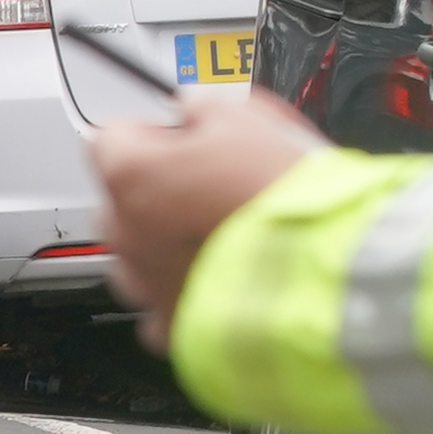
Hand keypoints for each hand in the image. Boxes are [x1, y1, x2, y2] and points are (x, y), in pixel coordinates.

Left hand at [91, 96, 331, 349]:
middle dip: (157, 188)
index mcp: (131, 175)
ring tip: (220, 233)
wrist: (322, 271)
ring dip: (167, 241)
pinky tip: (220, 276)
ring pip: (138, 253)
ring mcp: (145, 284)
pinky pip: (163, 304)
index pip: (110, 137)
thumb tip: (197, 109)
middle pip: (121, 198)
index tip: (181, 135)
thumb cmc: (282, 200)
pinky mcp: (174, 326)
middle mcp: (125, 233)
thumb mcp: (248, 120)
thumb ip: (206, 108)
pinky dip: (185, 290)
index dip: (151, 132)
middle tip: (210, 183)